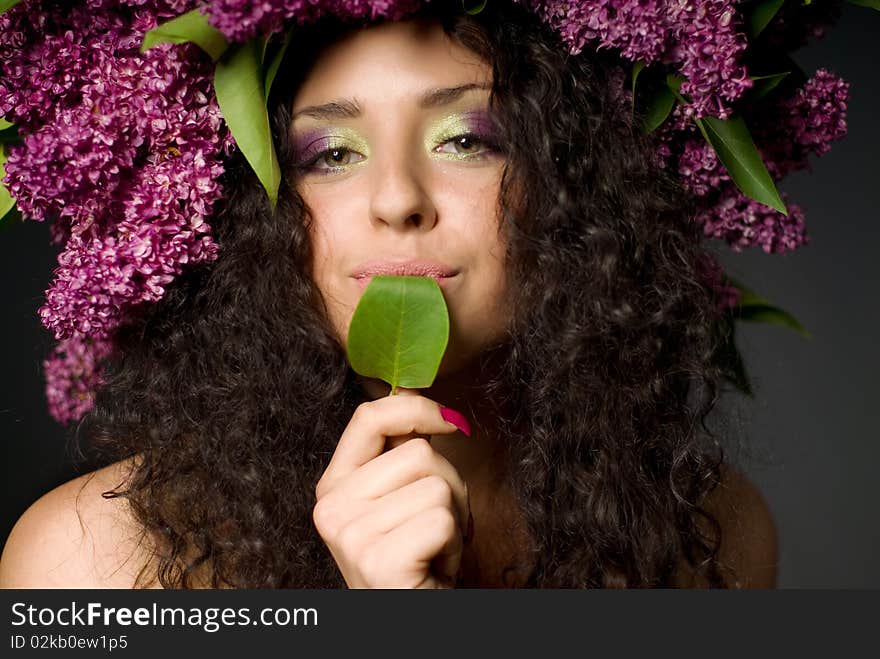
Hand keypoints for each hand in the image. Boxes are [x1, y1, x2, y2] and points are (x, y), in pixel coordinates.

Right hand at [312, 387, 470, 587]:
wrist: (411, 620)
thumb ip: (402, 453)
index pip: (369, 417)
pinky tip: (433, 568)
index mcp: (333, 487)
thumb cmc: (416, 560)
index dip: (415, 408)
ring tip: (432, 548)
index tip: (449, 422)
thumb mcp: (401, 499)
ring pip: (437, 485)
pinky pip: (442, 519)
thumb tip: (423, 399)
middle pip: (419, 452)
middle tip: (434, 527)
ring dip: (453, 519)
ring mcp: (349, 533)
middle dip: (448, 486)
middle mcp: (331, 507)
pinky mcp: (377, 559)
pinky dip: (453, 545)